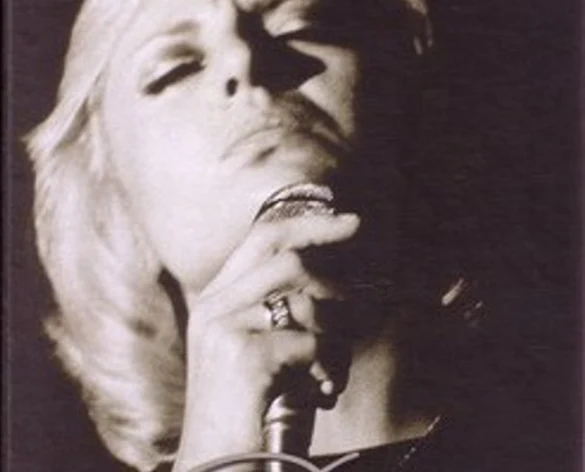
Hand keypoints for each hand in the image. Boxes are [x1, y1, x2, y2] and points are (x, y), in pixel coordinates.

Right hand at [172, 211, 359, 471]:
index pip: (262, 238)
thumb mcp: (258, 348)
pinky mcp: (243, 354)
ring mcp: (225, 326)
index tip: (347, 221)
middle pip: (283, 252)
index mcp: (217, 299)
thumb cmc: (246, 407)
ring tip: (329, 364)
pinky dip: (327, 365)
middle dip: (328, 254)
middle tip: (356, 264)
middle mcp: (215, 305)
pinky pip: (309, 341)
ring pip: (303, 296)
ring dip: (333, 331)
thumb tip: (330, 282)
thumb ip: (279, 310)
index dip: (308, 224)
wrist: (216, 464)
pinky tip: (321, 388)